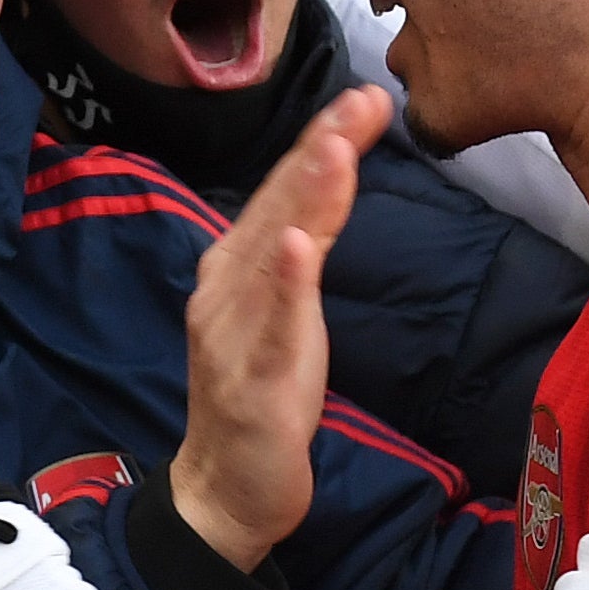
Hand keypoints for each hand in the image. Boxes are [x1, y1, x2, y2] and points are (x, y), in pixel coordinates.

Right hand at [172, 86, 386, 570]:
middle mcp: (225, 292)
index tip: (364, 99)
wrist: (225, 490)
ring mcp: (234, 336)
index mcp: (234, 271)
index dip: (321, 144)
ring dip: (305, 198)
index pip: (283, 195)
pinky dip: (286, 284)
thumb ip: (303, 255)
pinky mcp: (253, 382)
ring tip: (335, 146)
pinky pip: (272, 327)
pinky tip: (300, 245)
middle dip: (320, 151)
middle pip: (278, 210)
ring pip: (274, 255)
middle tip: (362, 100)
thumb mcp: (288, 314)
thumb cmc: (261, 396)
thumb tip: (326, 192)